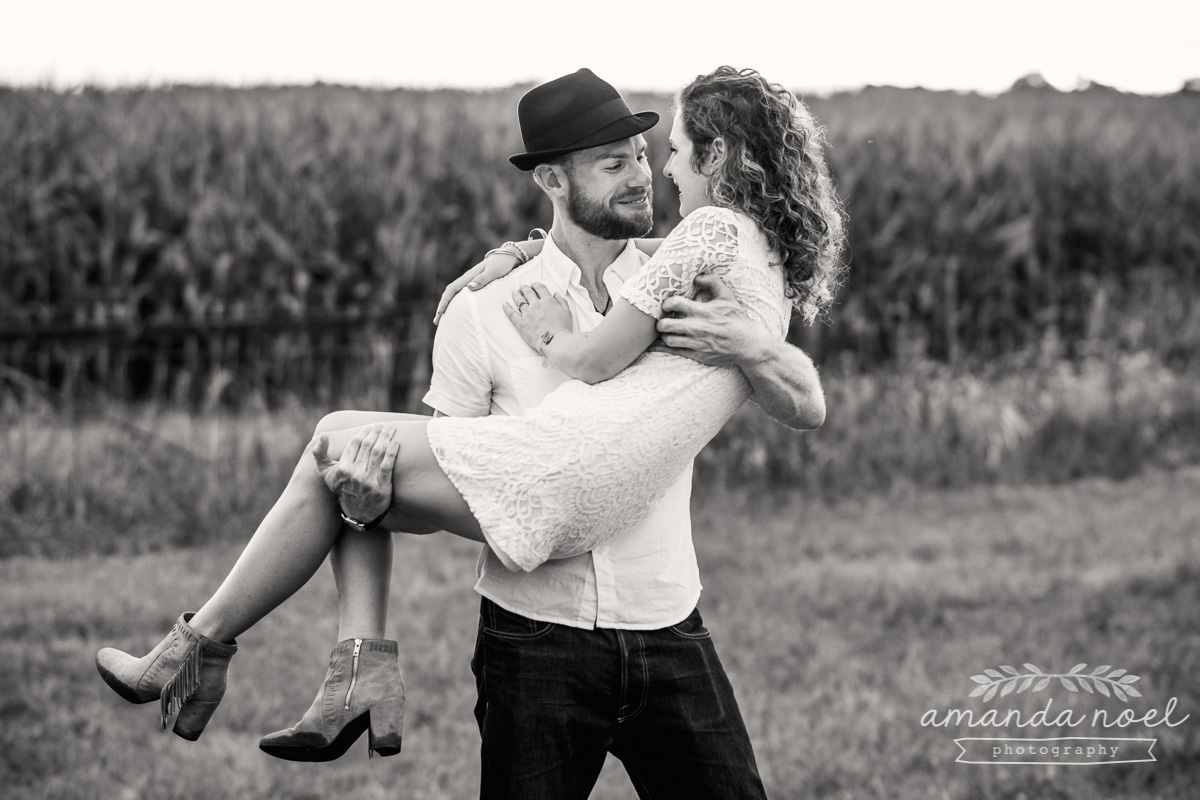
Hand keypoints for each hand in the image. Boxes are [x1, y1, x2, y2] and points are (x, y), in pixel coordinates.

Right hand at [312, 423, 400, 524]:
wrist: (357, 511)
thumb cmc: (341, 487)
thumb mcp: (325, 473)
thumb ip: (319, 453)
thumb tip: (321, 435)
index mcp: (342, 468)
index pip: (355, 443)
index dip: (364, 432)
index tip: (370, 426)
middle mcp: (355, 474)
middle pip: (368, 446)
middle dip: (376, 432)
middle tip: (382, 425)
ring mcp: (369, 481)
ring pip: (379, 453)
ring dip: (385, 438)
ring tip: (390, 429)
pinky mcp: (382, 487)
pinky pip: (388, 466)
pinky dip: (392, 453)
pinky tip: (396, 443)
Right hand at [433, 252, 520, 325]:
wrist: (507, 257)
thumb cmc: (501, 264)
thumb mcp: (493, 271)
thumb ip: (482, 279)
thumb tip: (469, 287)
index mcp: (469, 276)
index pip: (452, 289)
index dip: (444, 301)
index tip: (440, 312)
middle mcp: (467, 279)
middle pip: (449, 293)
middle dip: (442, 306)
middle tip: (436, 321)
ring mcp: (470, 282)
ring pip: (454, 294)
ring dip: (447, 306)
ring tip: (442, 318)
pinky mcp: (475, 284)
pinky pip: (461, 295)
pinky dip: (455, 303)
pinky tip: (455, 311)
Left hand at [502, 283, 572, 351]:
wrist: (554, 341)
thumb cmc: (562, 328)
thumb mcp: (567, 312)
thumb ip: (561, 301)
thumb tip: (556, 294)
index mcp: (547, 301)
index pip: (540, 288)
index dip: (536, 285)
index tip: (534, 285)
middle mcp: (536, 305)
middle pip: (528, 292)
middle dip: (525, 288)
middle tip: (522, 286)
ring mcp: (527, 313)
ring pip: (519, 301)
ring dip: (516, 295)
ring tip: (515, 292)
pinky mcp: (521, 323)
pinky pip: (511, 314)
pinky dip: (507, 308)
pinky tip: (505, 304)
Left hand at [653, 274, 772, 367]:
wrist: (747, 343)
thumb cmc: (737, 319)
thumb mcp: (727, 296)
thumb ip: (713, 282)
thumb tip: (698, 276)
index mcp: (701, 311)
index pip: (674, 303)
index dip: (666, 303)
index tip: (667, 306)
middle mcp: (695, 327)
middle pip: (665, 325)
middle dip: (660, 321)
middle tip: (663, 320)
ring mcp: (695, 342)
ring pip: (668, 339)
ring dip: (664, 335)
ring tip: (667, 331)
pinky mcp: (697, 354)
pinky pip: (674, 352)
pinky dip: (664, 348)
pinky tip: (659, 344)